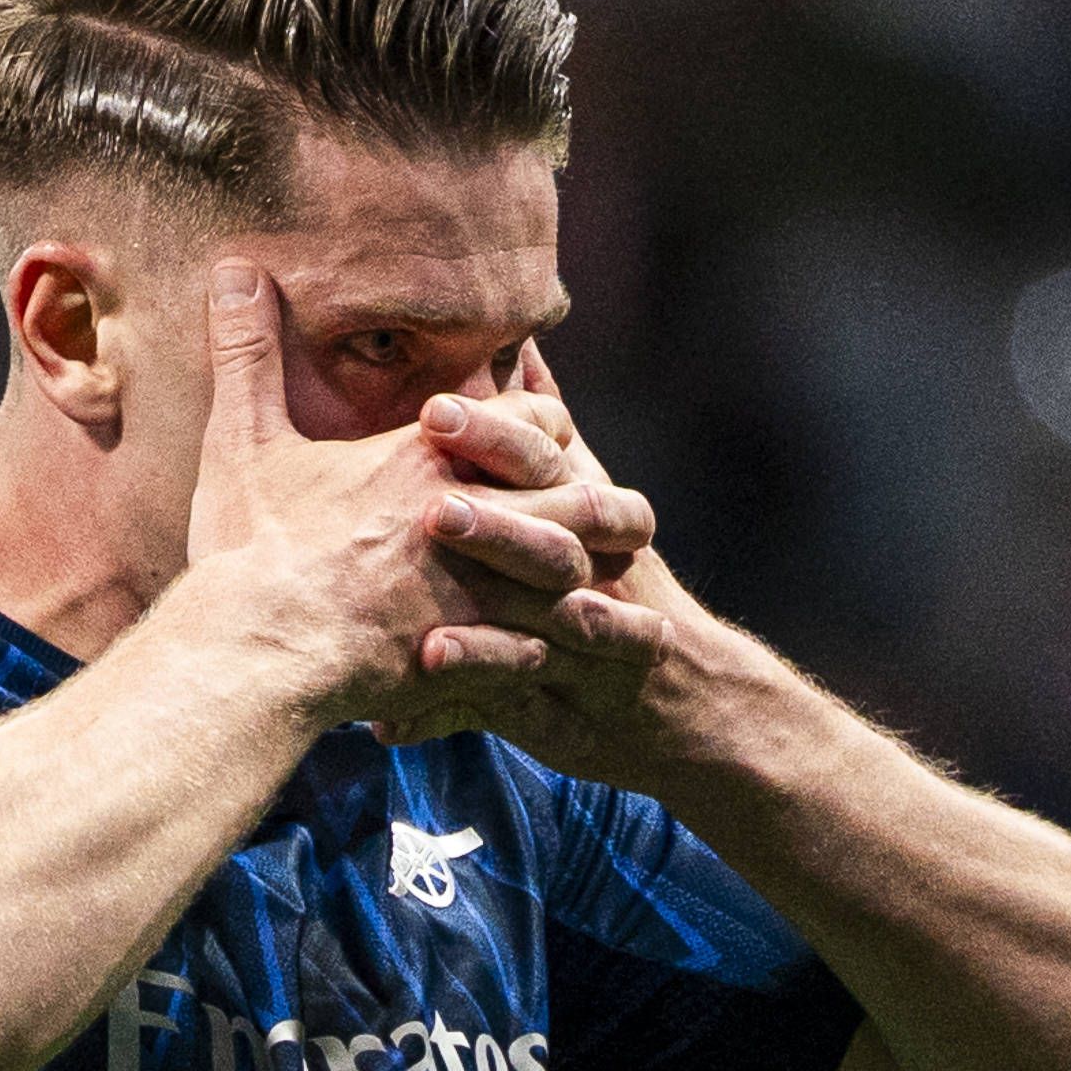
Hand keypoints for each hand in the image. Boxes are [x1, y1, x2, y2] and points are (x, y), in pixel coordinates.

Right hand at [180, 261, 567, 722]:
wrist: (254, 653)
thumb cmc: (249, 548)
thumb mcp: (243, 440)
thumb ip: (248, 355)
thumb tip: (234, 267)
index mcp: (431, 459)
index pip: (533, 422)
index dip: (537, 428)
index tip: (531, 436)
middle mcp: (475, 519)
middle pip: (576, 495)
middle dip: (584, 502)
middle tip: (585, 514)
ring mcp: (482, 592)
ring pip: (575, 575)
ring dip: (583, 578)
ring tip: (585, 585)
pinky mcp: (476, 658)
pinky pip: (543, 651)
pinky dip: (548, 649)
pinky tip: (541, 654)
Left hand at [371, 347, 790, 784]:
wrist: (683, 700)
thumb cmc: (617, 583)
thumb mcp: (590, 498)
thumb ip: (547, 429)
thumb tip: (521, 349)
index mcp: (582, 509)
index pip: (543, 460)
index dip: (496, 437)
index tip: (434, 408)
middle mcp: (585, 572)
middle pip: (545, 541)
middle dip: (492, 527)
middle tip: (431, 510)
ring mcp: (574, 645)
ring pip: (532, 631)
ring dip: (478, 629)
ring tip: (422, 634)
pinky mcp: (549, 707)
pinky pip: (497, 709)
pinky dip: (444, 714)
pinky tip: (387, 721)